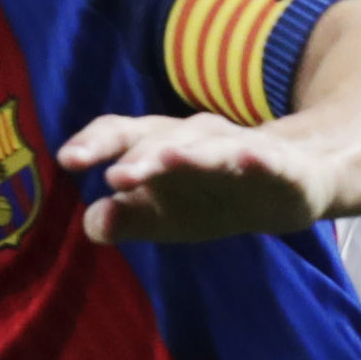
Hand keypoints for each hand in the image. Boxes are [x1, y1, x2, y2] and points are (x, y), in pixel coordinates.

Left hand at [59, 111, 327, 244]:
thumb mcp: (165, 215)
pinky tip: (250, 159)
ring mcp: (240, 148)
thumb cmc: (214, 196)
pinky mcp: (281, 166)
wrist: (292, 184)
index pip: (123, 135)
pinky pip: (269, 160)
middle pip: (164, 138)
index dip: (96, 143)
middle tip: (116, 176)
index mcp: (162, 146)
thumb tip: (93, 224)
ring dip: (190, 152)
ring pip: (212, 147)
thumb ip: (126, 218)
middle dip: (141, 155)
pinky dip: (259, 158)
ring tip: (167, 160)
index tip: (68, 160)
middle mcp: (197, 138)